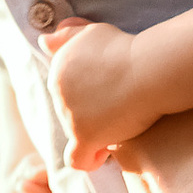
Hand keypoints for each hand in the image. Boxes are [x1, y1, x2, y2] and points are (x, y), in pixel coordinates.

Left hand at [42, 20, 149, 168]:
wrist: (149, 68)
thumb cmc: (127, 49)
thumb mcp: (93, 33)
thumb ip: (67, 38)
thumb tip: (42, 42)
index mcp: (58, 69)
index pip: (64, 94)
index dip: (86, 97)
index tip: (109, 94)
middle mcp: (57, 91)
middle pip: (69, 115)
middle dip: (92, 114)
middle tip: (120, 106)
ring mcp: (69, 115)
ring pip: (77, 135)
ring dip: (98, 132)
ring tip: (123, 120)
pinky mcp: (84, 135)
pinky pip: (77, 159)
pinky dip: (90, 159)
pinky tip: (106, 151)